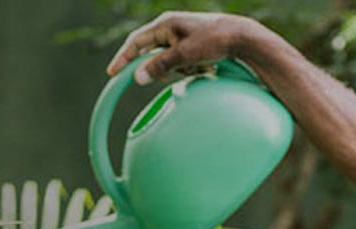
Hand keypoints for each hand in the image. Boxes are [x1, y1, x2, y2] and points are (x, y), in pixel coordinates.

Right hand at [103, 11, 276, 84]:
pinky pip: (181, 62)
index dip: (123, 58)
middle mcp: (170, 28)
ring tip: (200, 67)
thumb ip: (160, 66)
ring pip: (168, 61)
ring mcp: (181, 36)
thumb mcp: (185, 55)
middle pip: (152, 54)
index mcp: (164, 24)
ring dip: (180, 69)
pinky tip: (207, 66)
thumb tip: (138, 77)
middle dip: (163, 68)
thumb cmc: (214, 41)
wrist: (243, 38)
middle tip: (176, 73)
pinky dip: (190, 68)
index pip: (135, 41)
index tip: (112, 73)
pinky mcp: (192, 45)